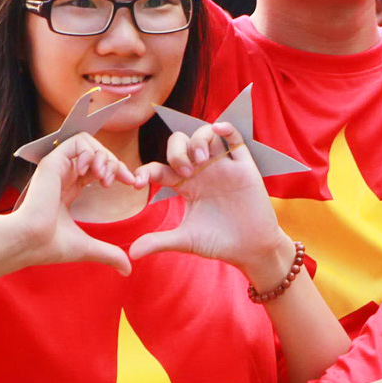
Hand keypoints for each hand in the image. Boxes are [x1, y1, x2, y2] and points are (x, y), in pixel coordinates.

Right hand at [4, 133, 137, 274]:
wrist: (28, 243)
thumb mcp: (87, 247)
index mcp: (68, 188)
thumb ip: (108, 254)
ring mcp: (57, 168)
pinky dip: (91, 152)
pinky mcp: (52, 163)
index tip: (134, 185)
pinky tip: (91, 173)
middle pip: (97, 153)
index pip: (98, 169)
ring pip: (89, 143)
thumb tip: (128, 270)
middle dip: (116, 163)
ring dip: (105, 157)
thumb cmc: (49, 246)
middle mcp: (63, 175)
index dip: (118, 172)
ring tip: (106, 179)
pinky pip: (77, 142)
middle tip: (126, 181)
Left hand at [127, 123, 287, 282]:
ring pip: (206, 135)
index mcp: (185, 186)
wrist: (250, 249)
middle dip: (176, 151)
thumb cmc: (218, 243)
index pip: (160, 168)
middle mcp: (202, 172)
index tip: (138, 184)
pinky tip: (218, 128)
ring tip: (200, 159)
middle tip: (184, 173)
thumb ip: (159, 241)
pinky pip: (236, 140)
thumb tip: (131, 253)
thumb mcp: (185, 240)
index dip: (146, 171)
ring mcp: (223, 167)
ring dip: (198, 140)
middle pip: (181, 143)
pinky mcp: (244, 167)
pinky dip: (227, 129)